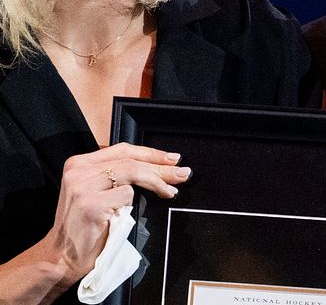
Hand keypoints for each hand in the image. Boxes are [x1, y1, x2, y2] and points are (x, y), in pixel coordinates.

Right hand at [44, 143, 191, 286]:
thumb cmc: (85, 225)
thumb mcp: (96, 191)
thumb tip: (157, 165)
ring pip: (132, 173)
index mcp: (79, 163)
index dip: (151, 152)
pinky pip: (125, 196)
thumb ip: (116, 174)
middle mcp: (79, 170)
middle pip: (131, 160)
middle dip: (160, 166)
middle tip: (182, 173)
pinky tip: (125, 215)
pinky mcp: (90, 204)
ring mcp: (83, 186)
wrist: (61, 257)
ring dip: (157, 182)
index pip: (122, 149)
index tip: (171, 158)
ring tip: (170, 190)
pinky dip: (131, 204)